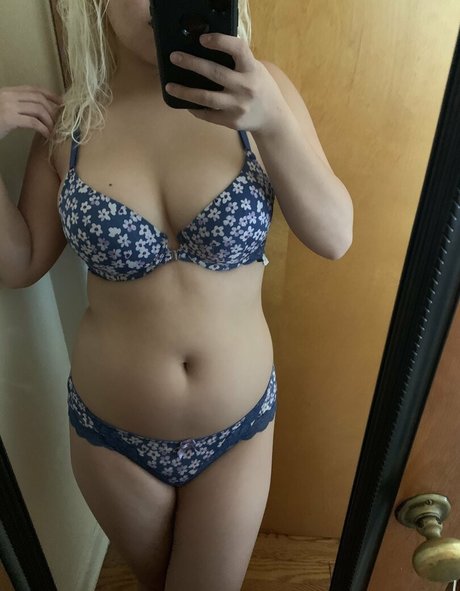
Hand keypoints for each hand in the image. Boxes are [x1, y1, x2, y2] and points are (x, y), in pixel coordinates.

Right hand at [0, 86, 62, 141]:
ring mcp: (8, 106)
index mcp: (8, 91)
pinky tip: (47, 135)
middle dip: (52, 110)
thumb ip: (20, 106)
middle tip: (58, 121)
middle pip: (39, 98)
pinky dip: (44, 129)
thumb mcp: (6, 109)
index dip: (50, 94)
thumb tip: (42, 111)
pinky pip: (33, 122)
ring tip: (52, 130)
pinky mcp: (9, 118)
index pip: (34, 88)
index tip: (61, 102)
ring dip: (49, 121)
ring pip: (38, 109)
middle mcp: (9, 95)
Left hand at [165, 33, 284, 132]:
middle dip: (192, 63)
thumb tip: (206, 51)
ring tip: (170, 87)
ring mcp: (237, 106)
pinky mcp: (231, 121)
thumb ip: (238, 62)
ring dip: (185, 92)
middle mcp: (245, 87)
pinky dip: (195, 108)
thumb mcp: (256, 70)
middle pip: (214, 73)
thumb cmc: (260, 88)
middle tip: (174, 57)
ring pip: (206, 98)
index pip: (238, 49)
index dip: (220, 42)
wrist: (272, 119)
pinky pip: (208, 115)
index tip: (202, 39)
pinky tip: (186, 103)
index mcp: (252, 69)